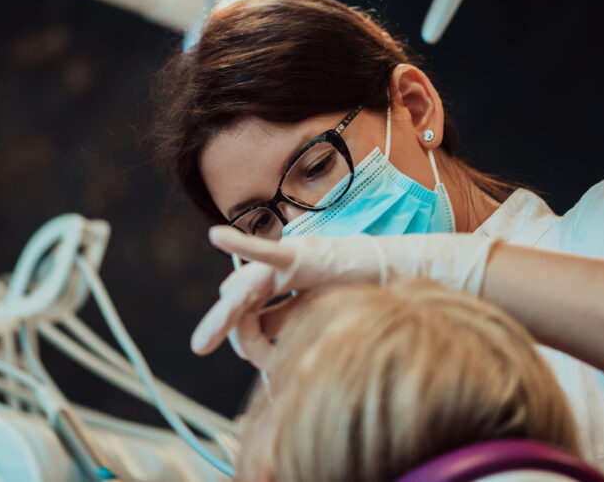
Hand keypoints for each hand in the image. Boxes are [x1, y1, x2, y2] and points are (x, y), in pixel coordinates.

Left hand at [191, 226, 492, 367]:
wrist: (404, 277)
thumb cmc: (369, 295)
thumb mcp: (321, 320)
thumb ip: (293, 327)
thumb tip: (259, 352)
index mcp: (289, 287)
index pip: (255, 316)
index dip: (251, 344)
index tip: (262, 367)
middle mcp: (285, 271)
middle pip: (243, 301)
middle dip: (222, 325)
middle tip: (199, 346)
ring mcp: (293, 259)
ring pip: (248, 287)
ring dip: (228, 312)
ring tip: (206, 334)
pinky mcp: (305, 254)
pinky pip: (268, 250)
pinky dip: (240, 242)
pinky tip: (217, 235)